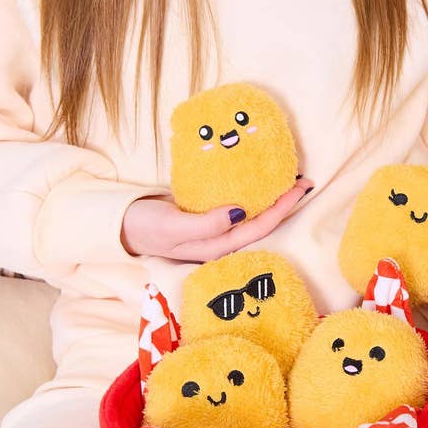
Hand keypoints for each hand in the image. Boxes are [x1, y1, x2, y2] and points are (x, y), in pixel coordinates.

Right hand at [121, 177, 313, 260]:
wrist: (123, 225)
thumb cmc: (146, 228)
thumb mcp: (174, 227)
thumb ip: (206, 224)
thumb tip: (241, 213)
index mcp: (218, 247)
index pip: (258, 227)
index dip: (281, 209)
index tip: (299, 188)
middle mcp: (222, 240)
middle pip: (262, 223)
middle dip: (285, 204)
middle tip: (304, 181)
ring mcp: (216, 229)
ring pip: (252, 214)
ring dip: (272, 198)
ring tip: (290, 180)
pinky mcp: (208, 215)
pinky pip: (238, 205)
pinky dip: (253, 192)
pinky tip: (261, 181)